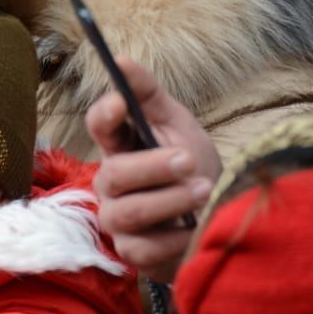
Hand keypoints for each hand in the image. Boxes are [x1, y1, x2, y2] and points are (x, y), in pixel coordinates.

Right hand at [86, 57, 221, 281]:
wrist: (213, 219)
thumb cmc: (191, 170)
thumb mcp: (178, 127)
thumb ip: (150, 95)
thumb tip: (121, 59)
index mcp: (121, 147)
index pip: (99, 127)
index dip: (105, 115)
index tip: (121, 104)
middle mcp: (111, 184)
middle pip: (113, 173)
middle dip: (152, 166)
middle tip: (188, 160)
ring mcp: (117, 221)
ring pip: (127, 213)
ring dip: (169, 201)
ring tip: (203, 191)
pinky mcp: (132, 254)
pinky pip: (144, 248)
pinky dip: (176, 237)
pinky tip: (197, 229)